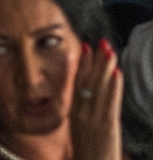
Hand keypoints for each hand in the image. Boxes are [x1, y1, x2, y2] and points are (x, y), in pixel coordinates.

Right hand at [69, 40, 123, 159]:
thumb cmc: (87, 156)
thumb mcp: (80, 134)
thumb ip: (83, 117)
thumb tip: (86, 100)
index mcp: (75, 114)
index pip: (78, 83)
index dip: (82, 64)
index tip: (86, 48)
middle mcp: (82, 113)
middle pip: (88, 81)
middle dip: (95, 60)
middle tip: (100, 42)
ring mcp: (93, 119)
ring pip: (99, 88)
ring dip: (105, 67)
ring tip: (109, 50)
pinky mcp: (106, 127)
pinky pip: (110, 102)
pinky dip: (113, 86)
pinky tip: (116, 73)